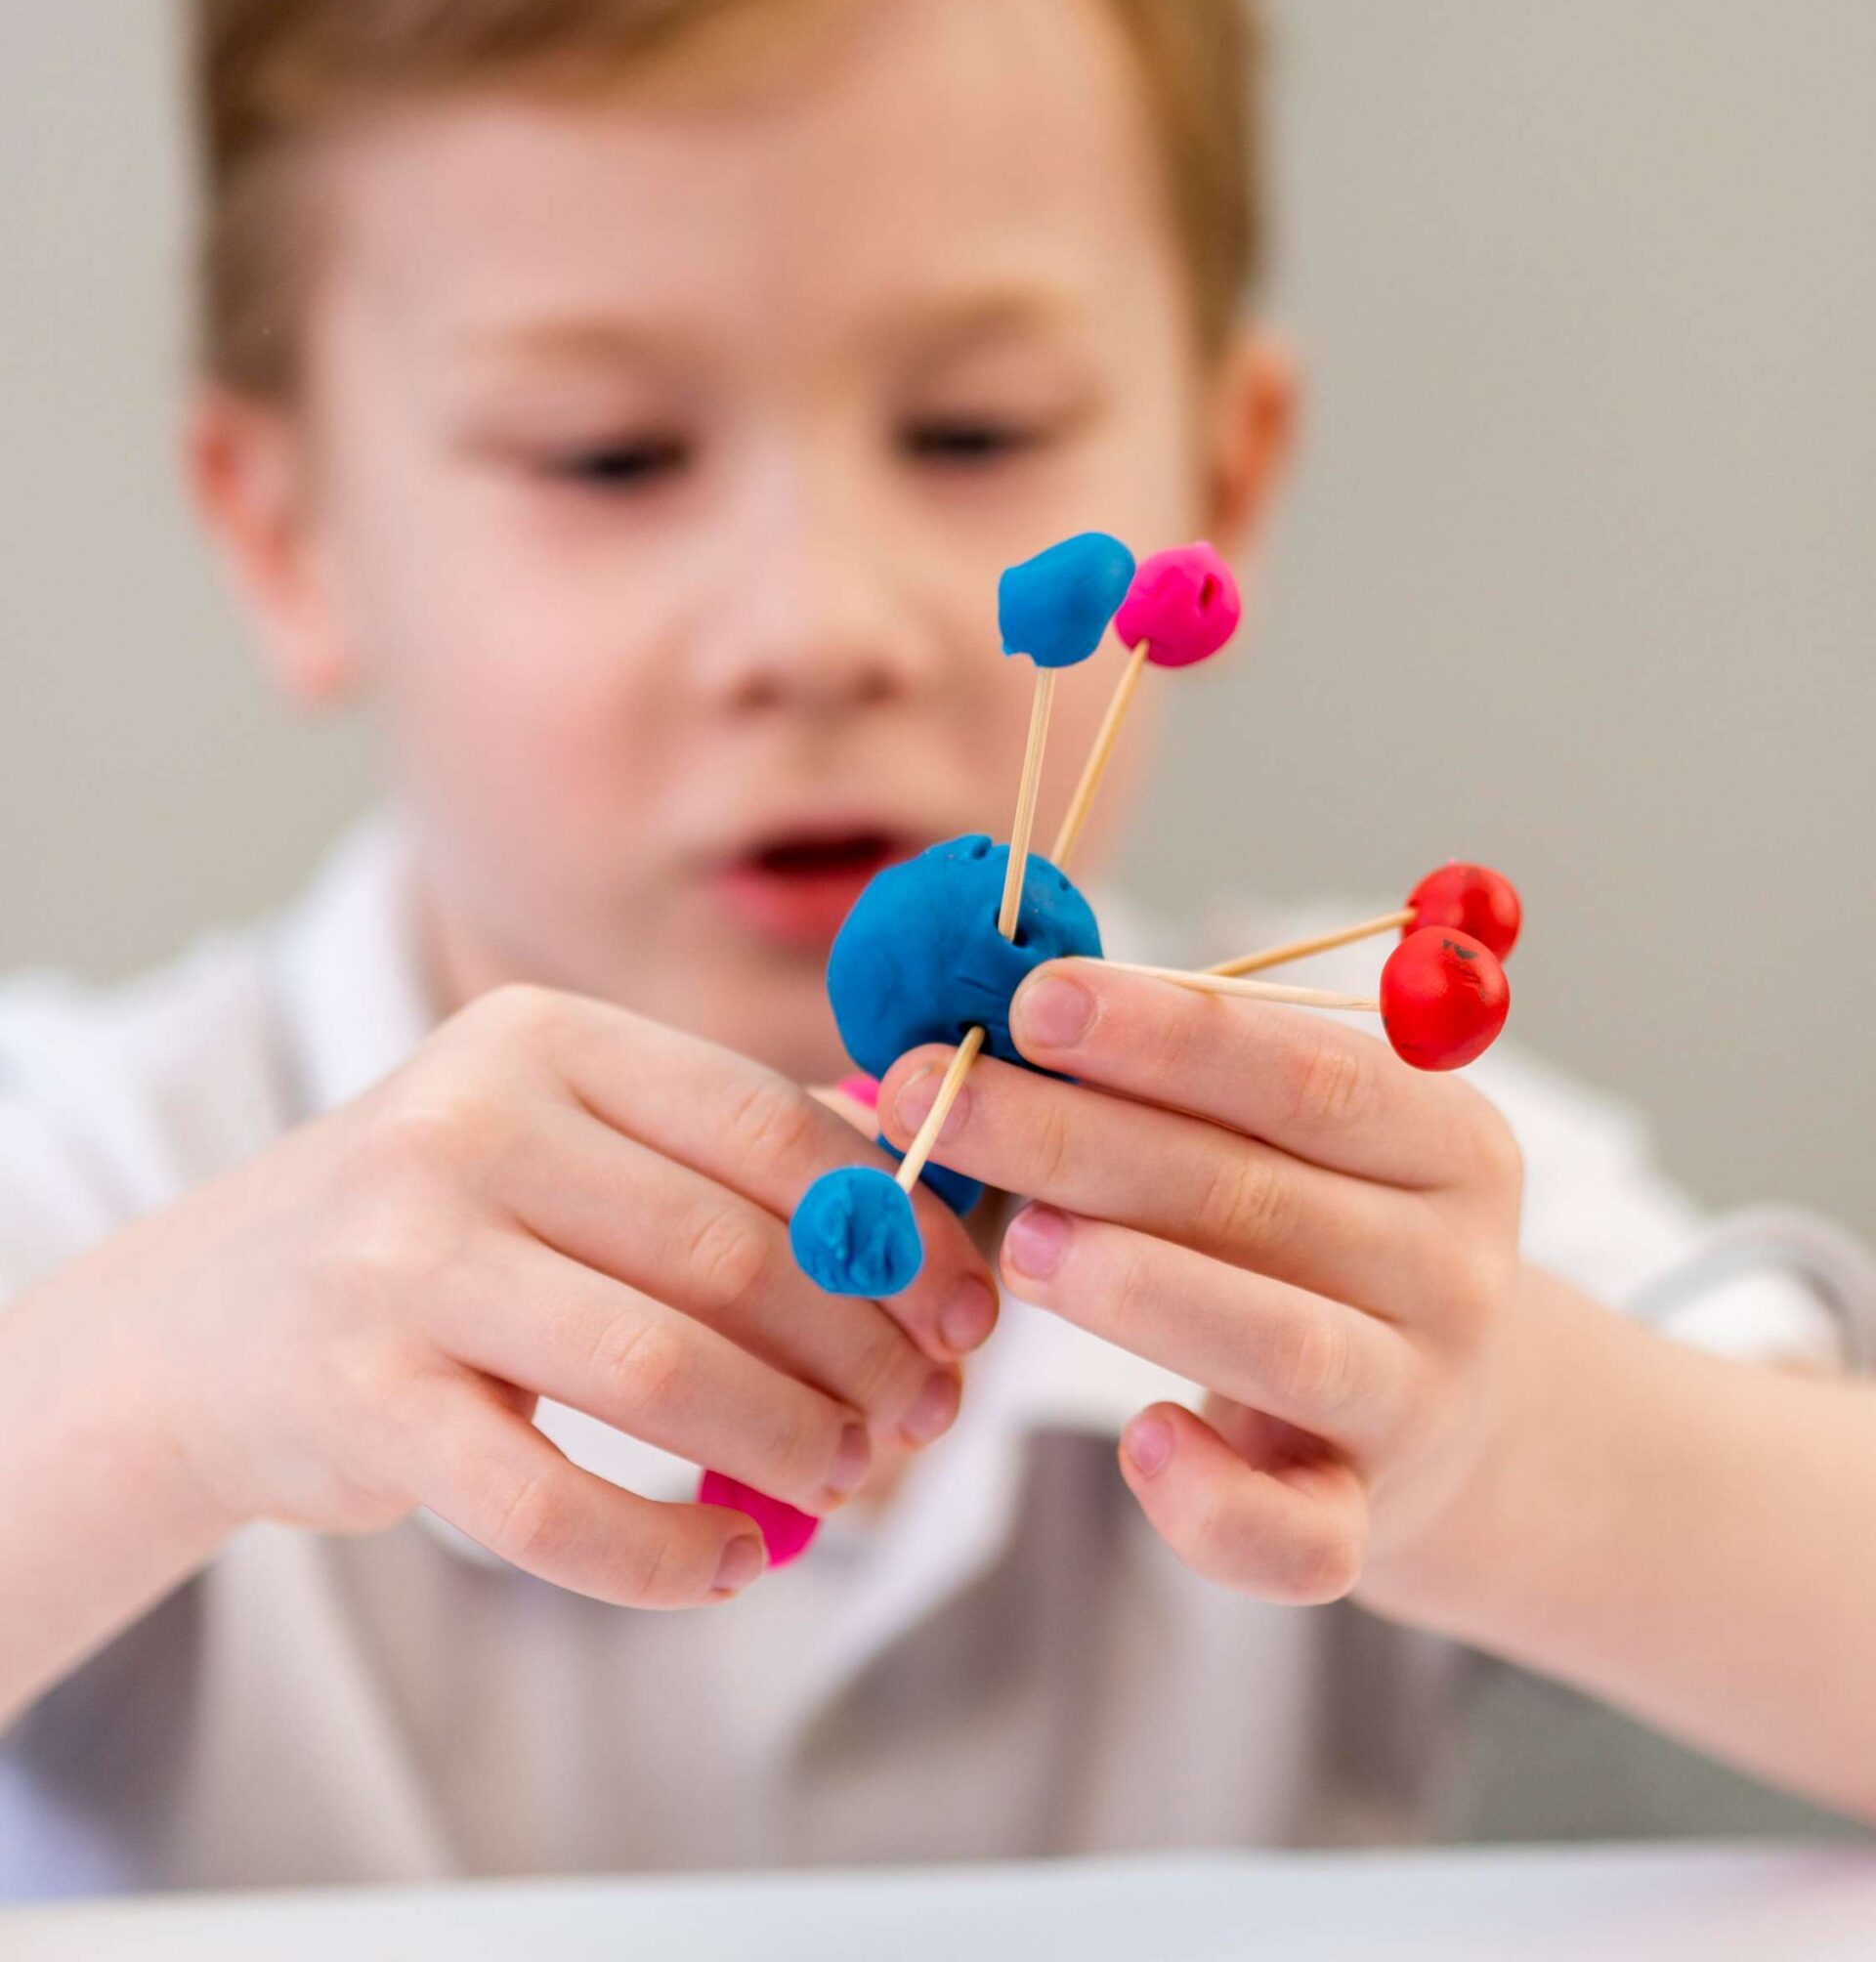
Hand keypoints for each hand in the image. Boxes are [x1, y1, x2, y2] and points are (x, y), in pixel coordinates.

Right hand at [100, 986, 997, 1607]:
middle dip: (860, 1352)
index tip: (969, 1314)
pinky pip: (551, 1504)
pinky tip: (728, 1565)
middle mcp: (464, 1127)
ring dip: (786, 1445)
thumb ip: (714, 1159)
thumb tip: (924, 1221)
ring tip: (844, 1484)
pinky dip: (665, 1552)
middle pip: (732, 1253)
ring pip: (660, 1371)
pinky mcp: (360, 1401)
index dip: (897, 1230)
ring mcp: (400, 1261)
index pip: (769, 1126)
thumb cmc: (437, 1231)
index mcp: (539, 1038)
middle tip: (921, 1417)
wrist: (205, 1325)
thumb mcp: (556, 1140)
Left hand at [880, 959, 1521, 1604]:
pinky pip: (1298, 1535)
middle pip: (1259, 1195)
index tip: (1033, 1001)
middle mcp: (1451, 1270)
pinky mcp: (1366, 1522)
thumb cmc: (1323, 1232)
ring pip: (1285, 1344)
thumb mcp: (1300, 1143)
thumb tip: (1019, 1013)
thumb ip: (1192, 1084)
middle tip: (944, 1102)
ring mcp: (1417, 1403)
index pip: (1310, 1073)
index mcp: (1448, 1143)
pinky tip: (1139, 1442)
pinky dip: (1215, 1500)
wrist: (1450, 1418)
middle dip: (1080, 1139)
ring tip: (1015, 1242)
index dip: (1168, 1035)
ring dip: (1141, 1288)